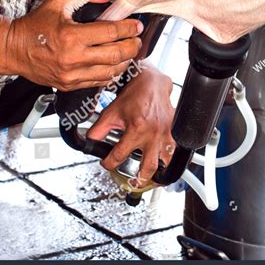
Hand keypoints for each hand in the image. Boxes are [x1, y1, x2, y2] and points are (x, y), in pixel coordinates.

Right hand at [7, 0, 143, 90]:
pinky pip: (99, 82)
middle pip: (116, 55)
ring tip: (129, 51)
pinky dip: (111, 73)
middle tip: (137, 39)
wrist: (13, 49)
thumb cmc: (35, 25)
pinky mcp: (70, 85)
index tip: (137, 25)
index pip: (111, 32)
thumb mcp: (58, 1)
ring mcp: (72, 75)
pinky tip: (115, 64)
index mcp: (71, 36)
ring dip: (125, 61)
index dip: (128, 28)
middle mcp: (73, 58)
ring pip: (111, 72)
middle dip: (132, 46)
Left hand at [86, 60, 174, 185]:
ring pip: (166, 161)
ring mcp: (165, 133)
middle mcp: (152, 133)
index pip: (119, 156)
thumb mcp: (112, 112)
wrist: (151, 82)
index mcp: (136, 129)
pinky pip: (174, 149)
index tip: (107, 163)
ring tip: (149, 175)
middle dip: (139, 179)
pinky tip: (162, 159)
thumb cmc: (134, 95)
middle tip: (133, 182)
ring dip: (158, 170)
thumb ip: (99, 129)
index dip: (109, 163)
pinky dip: (169, 156)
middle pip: (148, 168)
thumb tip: (90, 141)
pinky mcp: (174, 130)